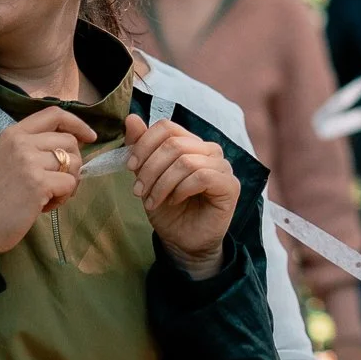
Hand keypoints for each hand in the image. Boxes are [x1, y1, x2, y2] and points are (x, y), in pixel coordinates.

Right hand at [0, 107, 96, 261]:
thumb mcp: (9, 159)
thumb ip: (35, 147)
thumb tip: (75, 144)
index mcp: (14, 133)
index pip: (54, 114)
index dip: (77, 123)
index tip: (89, 137)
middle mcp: (22, 142)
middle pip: (69, 141)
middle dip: (72, 164)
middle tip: (56, 183)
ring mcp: (30, 161)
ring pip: (74, 163)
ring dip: (68, 183)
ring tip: (48, 196)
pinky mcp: (39, 182)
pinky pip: (70, 183)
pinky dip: (63, 197)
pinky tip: (44, 205)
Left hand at [125, 113, 239, 276]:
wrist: (182, 242)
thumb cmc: (167, 209)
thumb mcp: (147, 176)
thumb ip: (141, 148)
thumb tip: (131, 117)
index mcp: (190, 143)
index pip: (167, 127)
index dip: (144, 143)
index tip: (130, 166)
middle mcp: (209, 150)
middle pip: (174, 144)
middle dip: (150, 168)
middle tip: (139, 191)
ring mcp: (222, 167)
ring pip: (186, 161)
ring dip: (162, 183)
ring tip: (152, 201)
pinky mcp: (230, 186)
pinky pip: (202, 177)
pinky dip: (181, 190)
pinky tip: (174, 201)